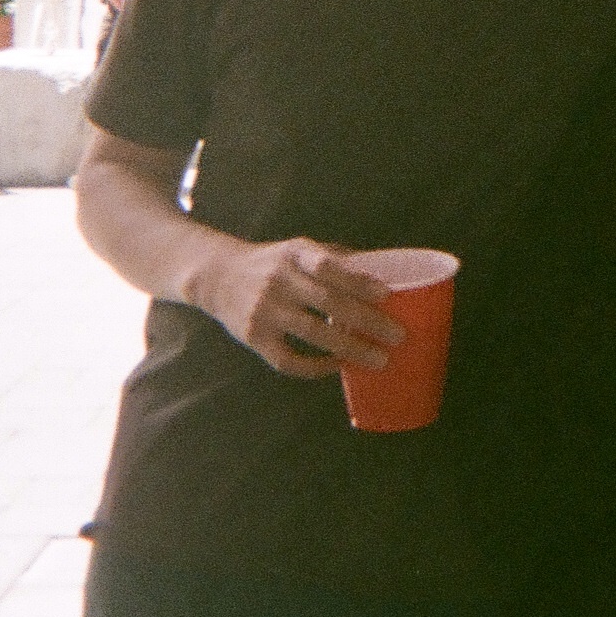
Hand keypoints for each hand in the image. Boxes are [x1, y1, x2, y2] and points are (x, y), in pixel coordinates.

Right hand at [190, 237, 405, 378]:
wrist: (218, 276)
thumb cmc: (274, 263)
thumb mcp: (299, 249)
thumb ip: (335, 258)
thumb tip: (384, 272)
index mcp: (295, 254)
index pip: (329, 266)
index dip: (358, 280)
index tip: (386, 294)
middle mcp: (278, 280)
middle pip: (328, 302)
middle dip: (367, 321)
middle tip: (397, 336)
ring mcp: (265, 310)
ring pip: (312, 333)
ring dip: (349, 348)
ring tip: (378, 359)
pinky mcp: (254, 338)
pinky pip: (289, 360)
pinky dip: (316, 367)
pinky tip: (337, 366)